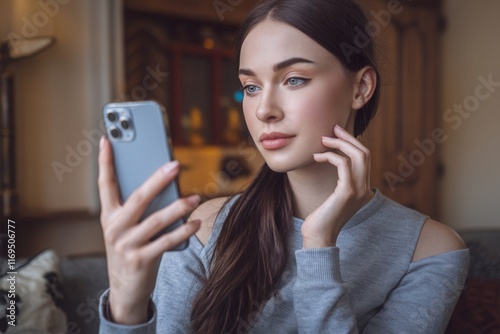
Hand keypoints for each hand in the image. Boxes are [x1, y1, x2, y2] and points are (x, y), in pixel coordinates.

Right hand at [97, 137, 200, 324]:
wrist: (124, 290)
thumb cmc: (129, 250)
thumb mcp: (125, 229)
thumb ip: (137, 209)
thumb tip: (165, 184)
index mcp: (109, 216)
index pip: (105, 185)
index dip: (105, 162)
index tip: (107, 140)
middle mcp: (115, 228)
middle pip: (138, 198)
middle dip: (157, 179)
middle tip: (175, 165)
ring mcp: (127, 245)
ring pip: (156, 220)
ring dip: (179, 207)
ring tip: (195, 198)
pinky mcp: (141, 260)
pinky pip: (167, 241)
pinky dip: (184, 230)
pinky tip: (196, 222)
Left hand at [301, 125, 372, 247]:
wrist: (318, 238)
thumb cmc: (321, 218)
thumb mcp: (333, 197)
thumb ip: (338, 183)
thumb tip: (330, 162)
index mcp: (363, 189)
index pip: (364, 158)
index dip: (352, 142)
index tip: (337, 133)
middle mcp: (364, 189)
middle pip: (364, 153)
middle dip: (348, 138)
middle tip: (332, 129)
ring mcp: (358, 191)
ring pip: (358, 155)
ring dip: (339, 143)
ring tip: (323, 140)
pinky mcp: (347, 193)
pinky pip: (344, 164)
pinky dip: (331, 156)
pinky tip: (317, 156)